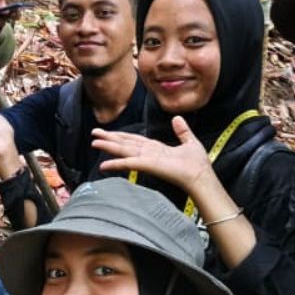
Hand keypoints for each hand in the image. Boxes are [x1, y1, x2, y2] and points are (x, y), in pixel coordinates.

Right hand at [93, 116, 214, 193]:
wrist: (200, 176)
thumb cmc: (197, 164)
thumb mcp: (190, 142)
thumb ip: (182, 131)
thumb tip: (177, 118)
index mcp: (156, 149)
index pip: (135, 140)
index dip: (122, 135)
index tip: (109, 132)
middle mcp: (148, 154)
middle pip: (125, 144)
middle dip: (109, 139)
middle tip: (94, 134)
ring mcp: (146, 160)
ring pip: (123, 150)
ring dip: (108, 146)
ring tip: (94, 142)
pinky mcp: (147, 165)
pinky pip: (128, 163)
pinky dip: (115, 164)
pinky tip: (103, 165)